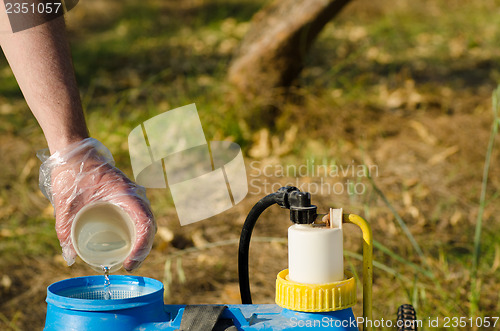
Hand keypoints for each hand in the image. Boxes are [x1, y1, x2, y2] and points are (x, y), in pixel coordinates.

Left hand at [39, 138, 155, 270]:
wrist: (74, 152)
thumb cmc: (71, 173)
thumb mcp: (65, 203)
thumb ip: (65, 230)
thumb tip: (70, 258)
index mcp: (125, 193)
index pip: (145, 222)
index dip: (142, 246)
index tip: (129, 262)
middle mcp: (134, 194)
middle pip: (149, 225)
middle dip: (144, 248)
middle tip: (128, 265)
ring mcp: (132, 195)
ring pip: (146, 221)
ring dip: (143, 241)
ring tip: (130, 258)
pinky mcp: (127, 197)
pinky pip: (140, 216)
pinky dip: (139, 232)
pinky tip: (130, 244)